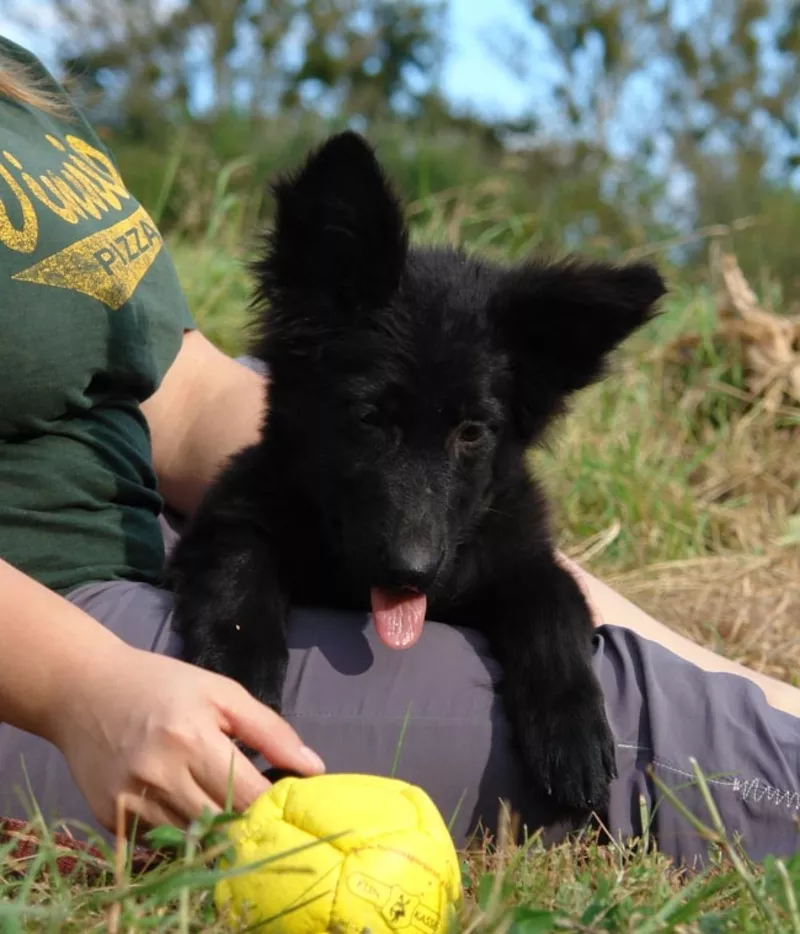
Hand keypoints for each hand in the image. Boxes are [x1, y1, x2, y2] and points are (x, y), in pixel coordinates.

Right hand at [46, 642, 324, 834]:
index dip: (273, 804)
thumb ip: (270, 730)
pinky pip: (158, 841)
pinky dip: (178, 831)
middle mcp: (159, 774)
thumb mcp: (221, 692)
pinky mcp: (110, 818)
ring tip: (220, 802)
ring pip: (191, 839)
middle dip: (245, 820)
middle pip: (221, 824)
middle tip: (256, 807)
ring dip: (213, 829)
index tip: (287, 801)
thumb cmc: (162, 684)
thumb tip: (313, 767)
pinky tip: (183, 804)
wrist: (84, 689)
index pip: (248, 795)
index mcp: (191, 738)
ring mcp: (131, 801)